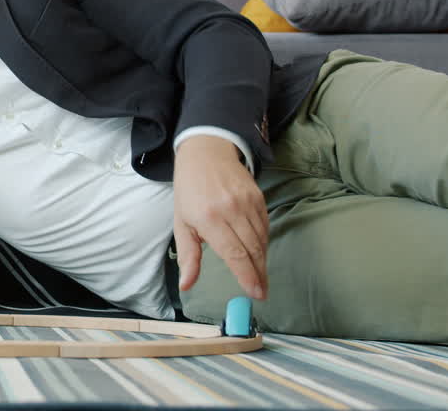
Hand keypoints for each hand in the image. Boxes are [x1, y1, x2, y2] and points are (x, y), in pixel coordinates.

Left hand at [172, 136, 268, 299]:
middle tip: (262, 292)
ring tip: (260, 276)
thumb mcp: (181, 223)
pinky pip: (265, 226)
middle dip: (259, 274)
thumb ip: (188, 255)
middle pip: (253, 250)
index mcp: (209, 219)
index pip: (235, 254)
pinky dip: (264, 242)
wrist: (205, 154)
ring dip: (262, 260)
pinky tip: (259, 252)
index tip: (256, 293)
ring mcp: (247, 202)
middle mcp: (231, 210)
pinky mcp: (259, 197)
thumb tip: (186, 285)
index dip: (247, 276)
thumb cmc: (189, 191)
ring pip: (262, 239)